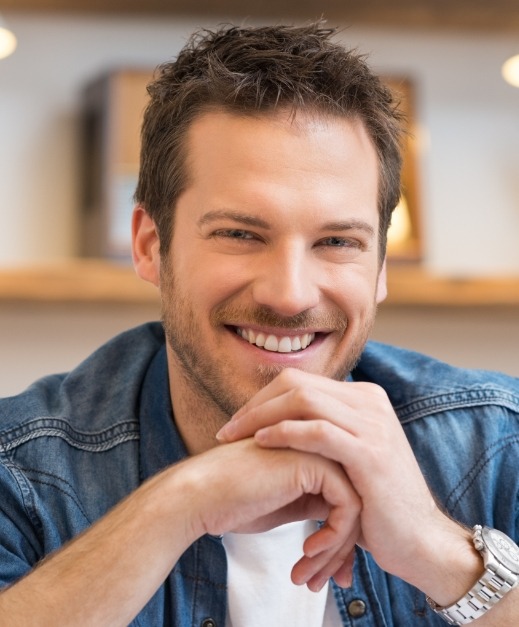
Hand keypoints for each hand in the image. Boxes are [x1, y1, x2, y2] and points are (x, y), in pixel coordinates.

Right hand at [181, 437, 360, 589]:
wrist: (198, 495)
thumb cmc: (232, 502)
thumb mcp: (283, 505)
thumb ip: (315, 507)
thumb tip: (346, 541)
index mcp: (311, 457)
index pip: (344, 501)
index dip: (339, 543)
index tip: (327, 576)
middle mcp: (318, 452)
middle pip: (354, 505)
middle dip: (339, 553)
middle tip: (318, 583)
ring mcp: (317, 452)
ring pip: (355, 508)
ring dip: (334, 552)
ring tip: (308, 579)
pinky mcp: (314, 462)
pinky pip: (347, 506)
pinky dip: (334, 537)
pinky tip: (308, 551)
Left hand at [216, 368, 460, 592]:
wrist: (420, 539)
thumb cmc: (377, 503)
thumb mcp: (352, 455)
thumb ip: (327, 431)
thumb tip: (282, 422)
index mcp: (364, 397)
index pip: (302, 381)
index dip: (265, 398)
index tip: (239, 422)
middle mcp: (370, 401)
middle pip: (297, 384)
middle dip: (257, 405)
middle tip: (228, 429)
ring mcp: (372, 424)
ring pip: (303, 400)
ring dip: (261, 416)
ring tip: (234, 436)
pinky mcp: (369, 452)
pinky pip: (316, 431)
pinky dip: (283, 432)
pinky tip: (260, 443)